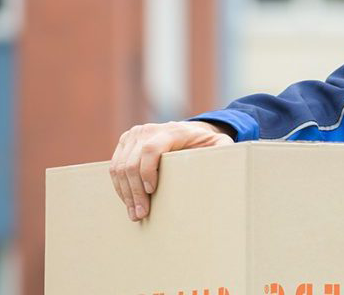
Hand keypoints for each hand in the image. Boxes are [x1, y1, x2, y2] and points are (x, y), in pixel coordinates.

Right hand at [109, 120, 233, 220]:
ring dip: (125, 193)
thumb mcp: (221, 146)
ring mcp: (134, 135)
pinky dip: (120, 186)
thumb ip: (225, 153)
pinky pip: (115, 166)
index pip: (151, 149)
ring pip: (119, 166)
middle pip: (132, 162)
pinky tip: (129, 202)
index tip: (151, 192)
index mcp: (172, 131)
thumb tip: (228, 166)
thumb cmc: (207, 144)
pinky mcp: (125, 142)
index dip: (147, 171)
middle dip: (135, 191)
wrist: (192, 131)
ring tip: (134, 213)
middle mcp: (148, 130)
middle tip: (141, 214)